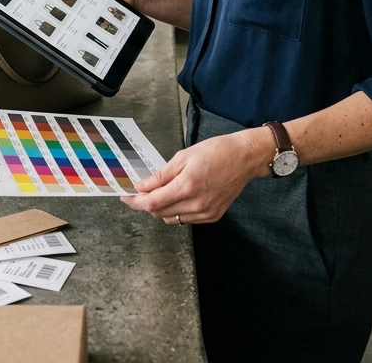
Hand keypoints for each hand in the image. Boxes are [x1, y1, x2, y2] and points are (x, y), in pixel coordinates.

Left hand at [121, 130, 268, 224]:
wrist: (245, 158)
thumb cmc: (217, 151)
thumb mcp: (184, 157)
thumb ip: (161, 175)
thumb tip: (142, 186)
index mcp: (187, 186)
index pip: (152, 203)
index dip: (135, 202)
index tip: (125, 197)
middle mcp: (196, 204)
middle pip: (160, 213)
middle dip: (146, 204)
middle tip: (140, 192)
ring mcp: (206, 213)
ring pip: (172, 219)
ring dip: (161, 209)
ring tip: (160, 193)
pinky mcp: (213, 216)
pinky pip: (186, 219)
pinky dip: (177, 211)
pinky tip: (178, 197)